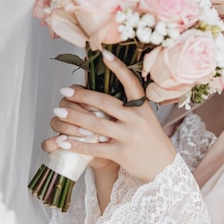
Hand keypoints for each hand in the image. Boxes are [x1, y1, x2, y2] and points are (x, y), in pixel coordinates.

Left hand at [44, 50, 176, 182]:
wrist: (164, 168)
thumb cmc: (151, 141)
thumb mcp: (147, 119)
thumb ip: (130, 108)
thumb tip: (104, 95)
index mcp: (143, 107)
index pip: (130, 82)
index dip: (118, 68)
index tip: (104, 54)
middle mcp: (137, 119)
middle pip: (105, 103)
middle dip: (82, 96)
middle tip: (65, 91)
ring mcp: (129, 136)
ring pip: (96, 124)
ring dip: (74, 117)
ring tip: (58, 113)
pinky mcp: (122, 154)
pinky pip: (95, 147)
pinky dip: (77, 144)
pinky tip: (63, 141)